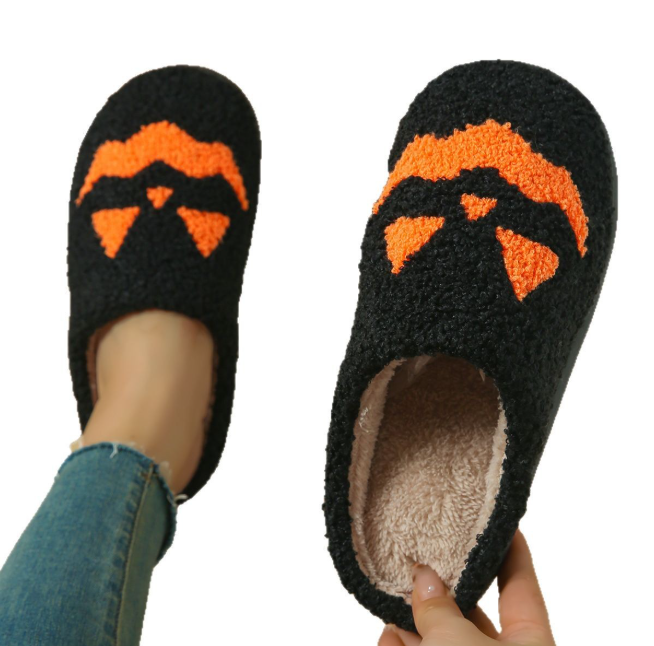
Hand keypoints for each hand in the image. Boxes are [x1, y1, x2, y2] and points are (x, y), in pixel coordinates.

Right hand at [379, 530, 554, 645]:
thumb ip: (441, 609)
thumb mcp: (459, 644)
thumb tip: (425, 578)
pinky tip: (387, 638)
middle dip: (441, 591)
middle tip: (419, 560)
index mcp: (530, 644)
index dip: (510, 550)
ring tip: (391, 602)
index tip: (499, 518)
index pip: (521, 585)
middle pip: (472, 614)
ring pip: (442, 641)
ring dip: (413, 623)